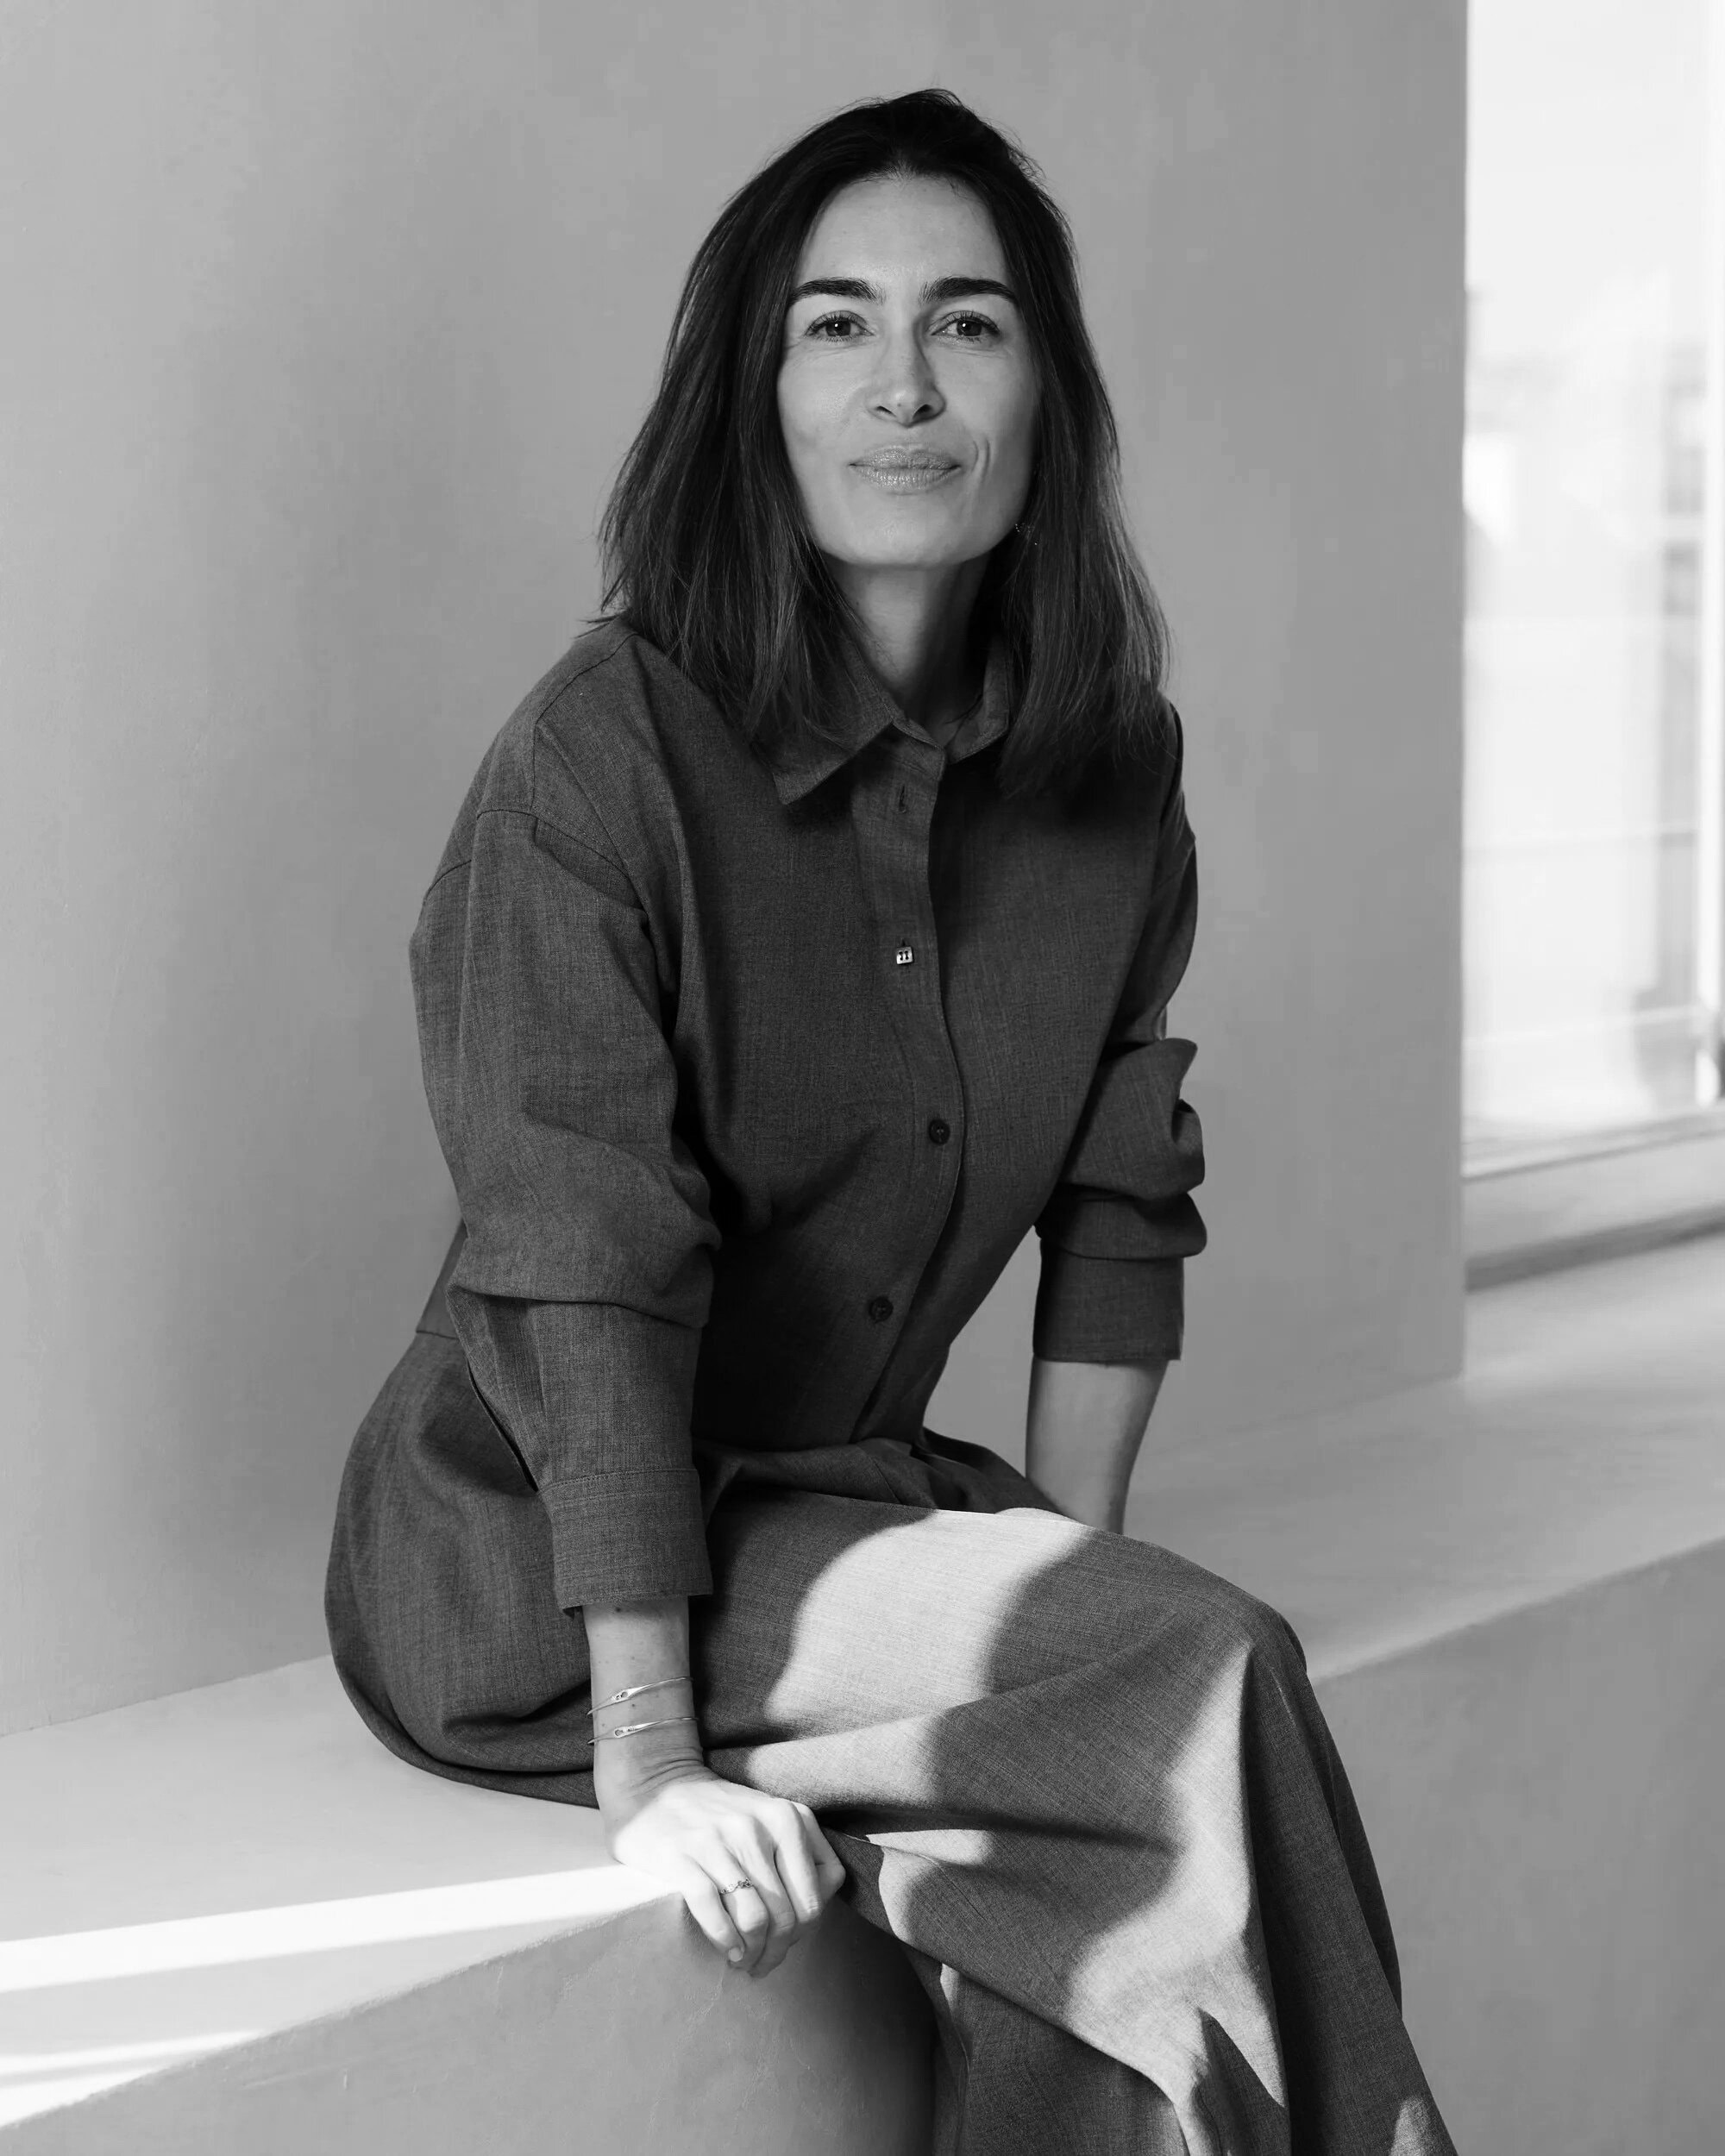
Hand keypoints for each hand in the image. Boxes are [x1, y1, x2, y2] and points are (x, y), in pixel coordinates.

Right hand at [598, 1750, 845, 1977]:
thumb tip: (813, 1913)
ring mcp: (717, 1840)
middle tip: (762, 1964)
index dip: (802, 1932)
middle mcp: (756, 1827)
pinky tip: (725, 1949)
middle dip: (776, 1951)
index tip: (785, 1942)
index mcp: (787, 1818)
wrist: (654, 1783)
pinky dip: (724, 1940)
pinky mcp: (679, 1856)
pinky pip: (713, 1912)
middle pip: (786, 1915)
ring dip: (752, 1953)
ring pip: (755, 1919)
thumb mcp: (770, 1817)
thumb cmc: (720, 1813)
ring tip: (743, 1960)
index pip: (813, 1897)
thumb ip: (801, 1854)